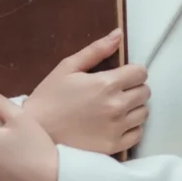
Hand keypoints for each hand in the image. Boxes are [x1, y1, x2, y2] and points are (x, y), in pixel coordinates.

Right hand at [24, 29, 149, 154]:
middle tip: (117, 92)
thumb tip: (118, 34)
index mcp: (107, 83)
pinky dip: (131, 128)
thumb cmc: (49, 97)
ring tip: (116, 108)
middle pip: (145, 92)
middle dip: (134, 88)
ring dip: (134, 108)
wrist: (36, 132)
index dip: (132, 72)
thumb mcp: (68, 67)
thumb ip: (96, 50)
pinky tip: (116, 124)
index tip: (122, 76)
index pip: (141, 73)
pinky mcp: (114, 146)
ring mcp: (117, 128)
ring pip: (143, 113)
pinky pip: (137, 134)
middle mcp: (117, 105)